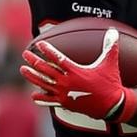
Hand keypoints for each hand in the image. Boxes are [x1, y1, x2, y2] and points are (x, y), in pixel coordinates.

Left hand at [20, 28, 136, 122]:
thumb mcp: (110, 63)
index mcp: (75, 71)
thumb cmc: (111, 82)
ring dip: (32, 76)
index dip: (47, 50)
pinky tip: (34, 95)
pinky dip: (41, 98)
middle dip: (34, 61)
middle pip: (45, 70)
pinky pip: (49, 101)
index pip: (57, 58)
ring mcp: (64, 94)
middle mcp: (66, 82)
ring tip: (23, 70)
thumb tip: (114, 31)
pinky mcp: (65, 104)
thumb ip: (110, 46)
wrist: (112, 106)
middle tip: (25, 54)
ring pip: (43, 84)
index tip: (39, 44)